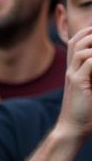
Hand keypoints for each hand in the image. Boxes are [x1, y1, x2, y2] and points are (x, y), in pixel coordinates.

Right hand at [56, 24, 91, 142]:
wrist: (74, 128)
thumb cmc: (87, 110)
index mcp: (75, 69)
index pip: (77, 41)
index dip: (88, 32)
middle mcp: (71, 69)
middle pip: (77, 40)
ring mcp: (72, 75)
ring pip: (82, 49)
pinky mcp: (76, 82)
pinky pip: (89, 62)